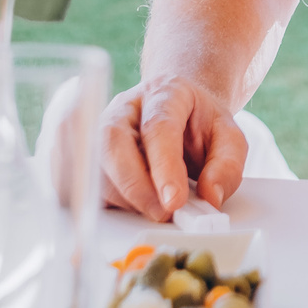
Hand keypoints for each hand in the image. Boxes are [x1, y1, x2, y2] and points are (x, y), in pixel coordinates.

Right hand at [98, 76, 247, 220]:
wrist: (179, 111)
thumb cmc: (198, 124)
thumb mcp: (228, 137)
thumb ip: (227, 165)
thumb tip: (210, 197)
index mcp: (164, 93)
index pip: (158, 127)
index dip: (164, 166)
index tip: (174, 200)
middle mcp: (124, 107)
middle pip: (113, 140)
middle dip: (135, 185)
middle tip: (161, 213)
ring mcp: (98, 127)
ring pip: (94, 164)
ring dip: (122, 197)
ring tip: (152, 209)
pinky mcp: (84, 153)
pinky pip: (79, 181)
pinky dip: (101, 201)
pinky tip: (127, 205)